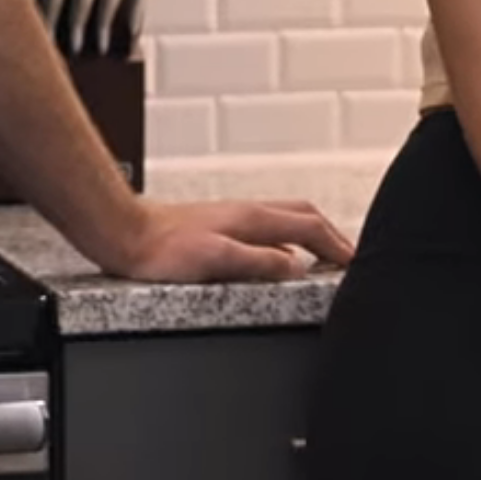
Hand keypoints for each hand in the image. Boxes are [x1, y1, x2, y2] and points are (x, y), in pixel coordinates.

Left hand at [98, 198, 356, 282]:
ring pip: (285, 221)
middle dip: (331, 234)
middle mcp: (246, 213)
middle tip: (347, 256)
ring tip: (323, 257)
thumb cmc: (162, 249)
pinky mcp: (220, 228)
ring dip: (311, 237)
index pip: (309, 226)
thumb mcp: (216, 259)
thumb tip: (297, 267)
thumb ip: (259, 261)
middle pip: (303, 216)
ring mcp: (233, 219)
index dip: (337, 245)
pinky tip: (279, 263)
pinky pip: (267, 232)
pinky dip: (287, 244)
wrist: (125, 235)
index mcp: (252, 218)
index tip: (355, 262)